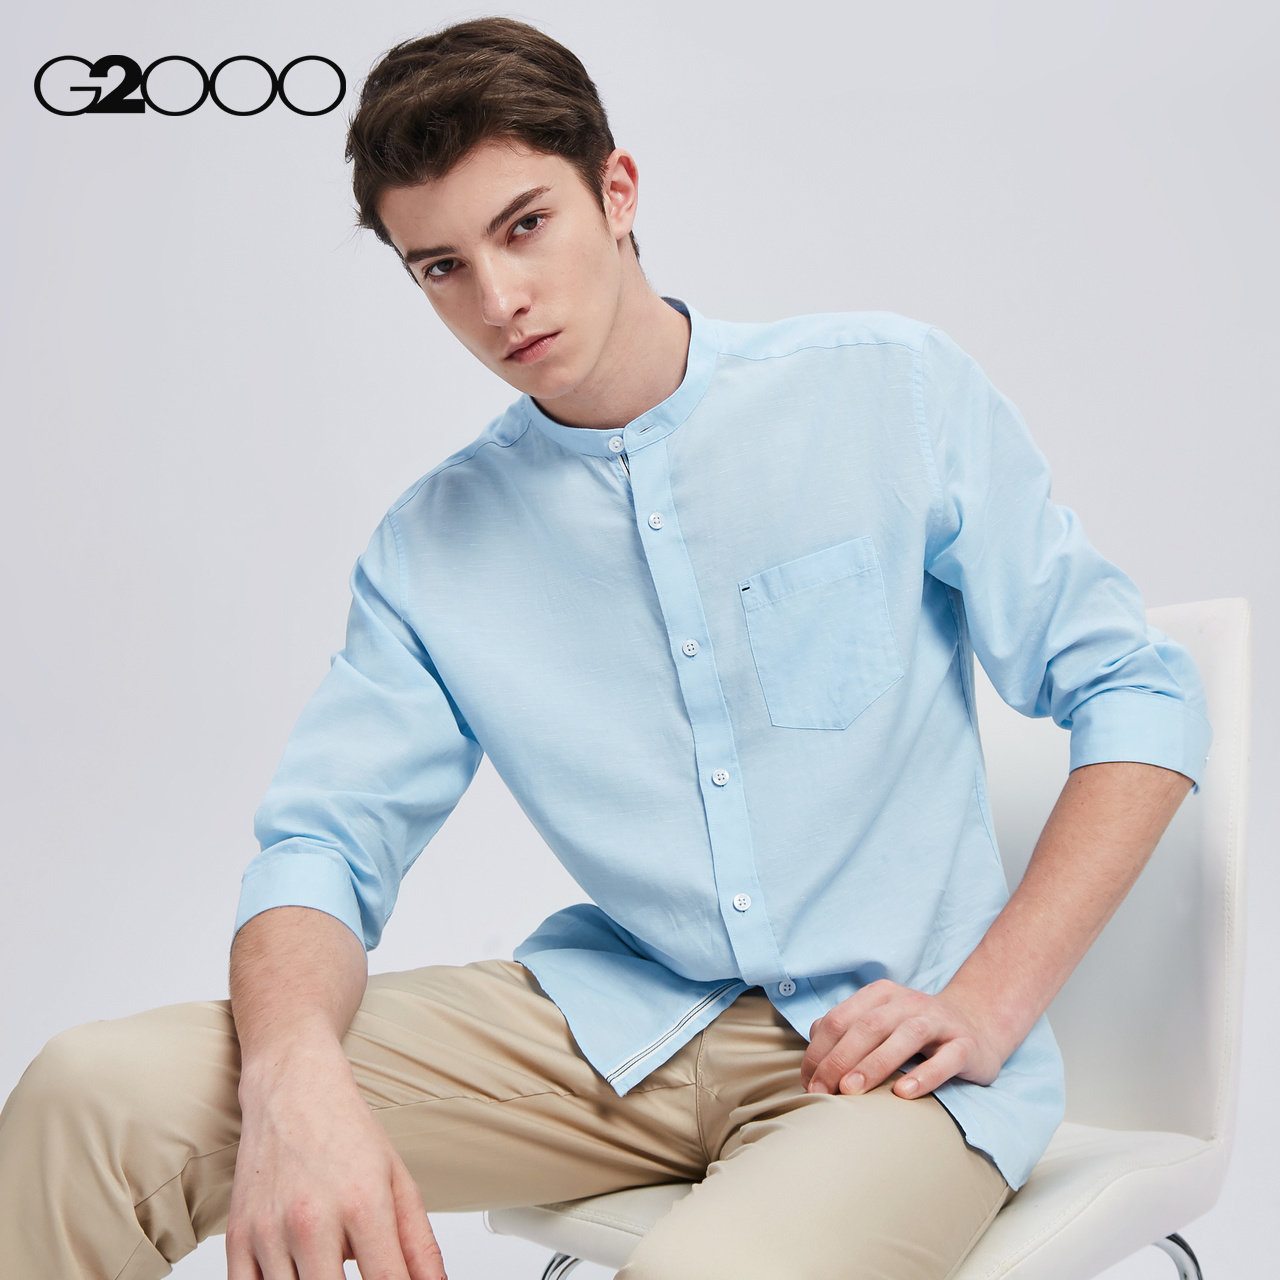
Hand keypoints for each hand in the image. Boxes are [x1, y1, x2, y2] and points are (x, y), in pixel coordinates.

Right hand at [226, 1041, 445, 1279]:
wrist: (292, 1086)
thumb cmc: (346, 1130)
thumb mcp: (398, 1180)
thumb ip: (419, 1244)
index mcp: (363, 1204)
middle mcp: (313, 1220)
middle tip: (355, 1270)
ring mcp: (270, 1232)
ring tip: (327, 1264)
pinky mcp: (237, 1238)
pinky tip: (296, 1272)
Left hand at [799, 979, 1004, 1100]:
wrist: (975, 1024)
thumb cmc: (913, 1031)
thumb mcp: (878, 1023)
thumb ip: (845, 1033)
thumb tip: (812, 1063)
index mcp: (880, 995)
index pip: (841, 1019)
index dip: (819, 1051)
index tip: (808, 1082)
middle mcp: (908, 1002)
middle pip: (868, 1026)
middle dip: (839, 1059)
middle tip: (822, 1091)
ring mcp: (939, 1021)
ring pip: (904, 1037)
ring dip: (874, 1064)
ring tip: (852, 1090)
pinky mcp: (965, 1044)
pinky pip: (946, 1059)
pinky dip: (924, 1076)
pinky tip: (904, 1093)